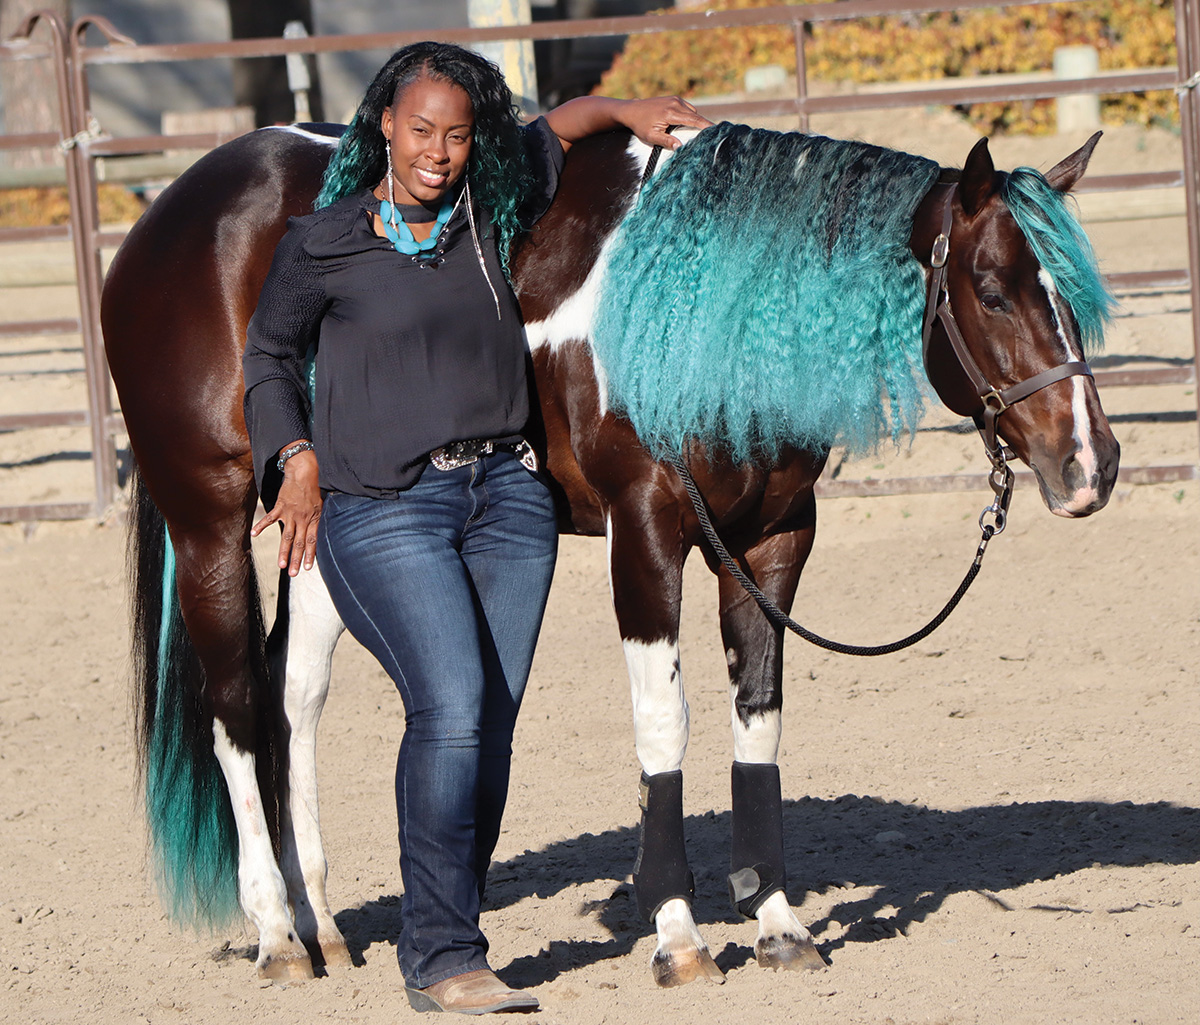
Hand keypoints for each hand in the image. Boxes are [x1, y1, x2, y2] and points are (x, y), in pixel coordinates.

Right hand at [251, 448, 321, 575]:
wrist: (303, 473)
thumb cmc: (312, 490)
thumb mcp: (320, 506)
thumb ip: (317, 521)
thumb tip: (317, 534)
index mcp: (313, 519)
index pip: (312, 541)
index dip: (310, 555)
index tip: (307, 568)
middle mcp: (303, 519)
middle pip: (299, 542)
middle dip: (296, 559)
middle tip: (293, 574)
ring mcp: (291, 514)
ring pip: (287, 536)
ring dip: (283, 552)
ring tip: (281, 565)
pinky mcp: (280, 507)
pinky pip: (269, 519)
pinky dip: (261, 526)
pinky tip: (254, 535)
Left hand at [621, 96, 711, 149]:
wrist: (631, 110)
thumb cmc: (640, 125)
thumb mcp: (651, 137)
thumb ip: (666, 142)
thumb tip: (680, 147)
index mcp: (671, 113)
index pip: (694, 120)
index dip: (707, 126)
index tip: (717, 131)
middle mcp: (675, 103)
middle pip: (696, 115)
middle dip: (703, 125)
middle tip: (708, 137)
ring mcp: (675, 99)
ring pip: (692, 112)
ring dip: (694, 121)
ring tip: (693, 133)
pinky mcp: (674, 98)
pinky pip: (687, 108)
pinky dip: (689, 116)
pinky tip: (684, 124)